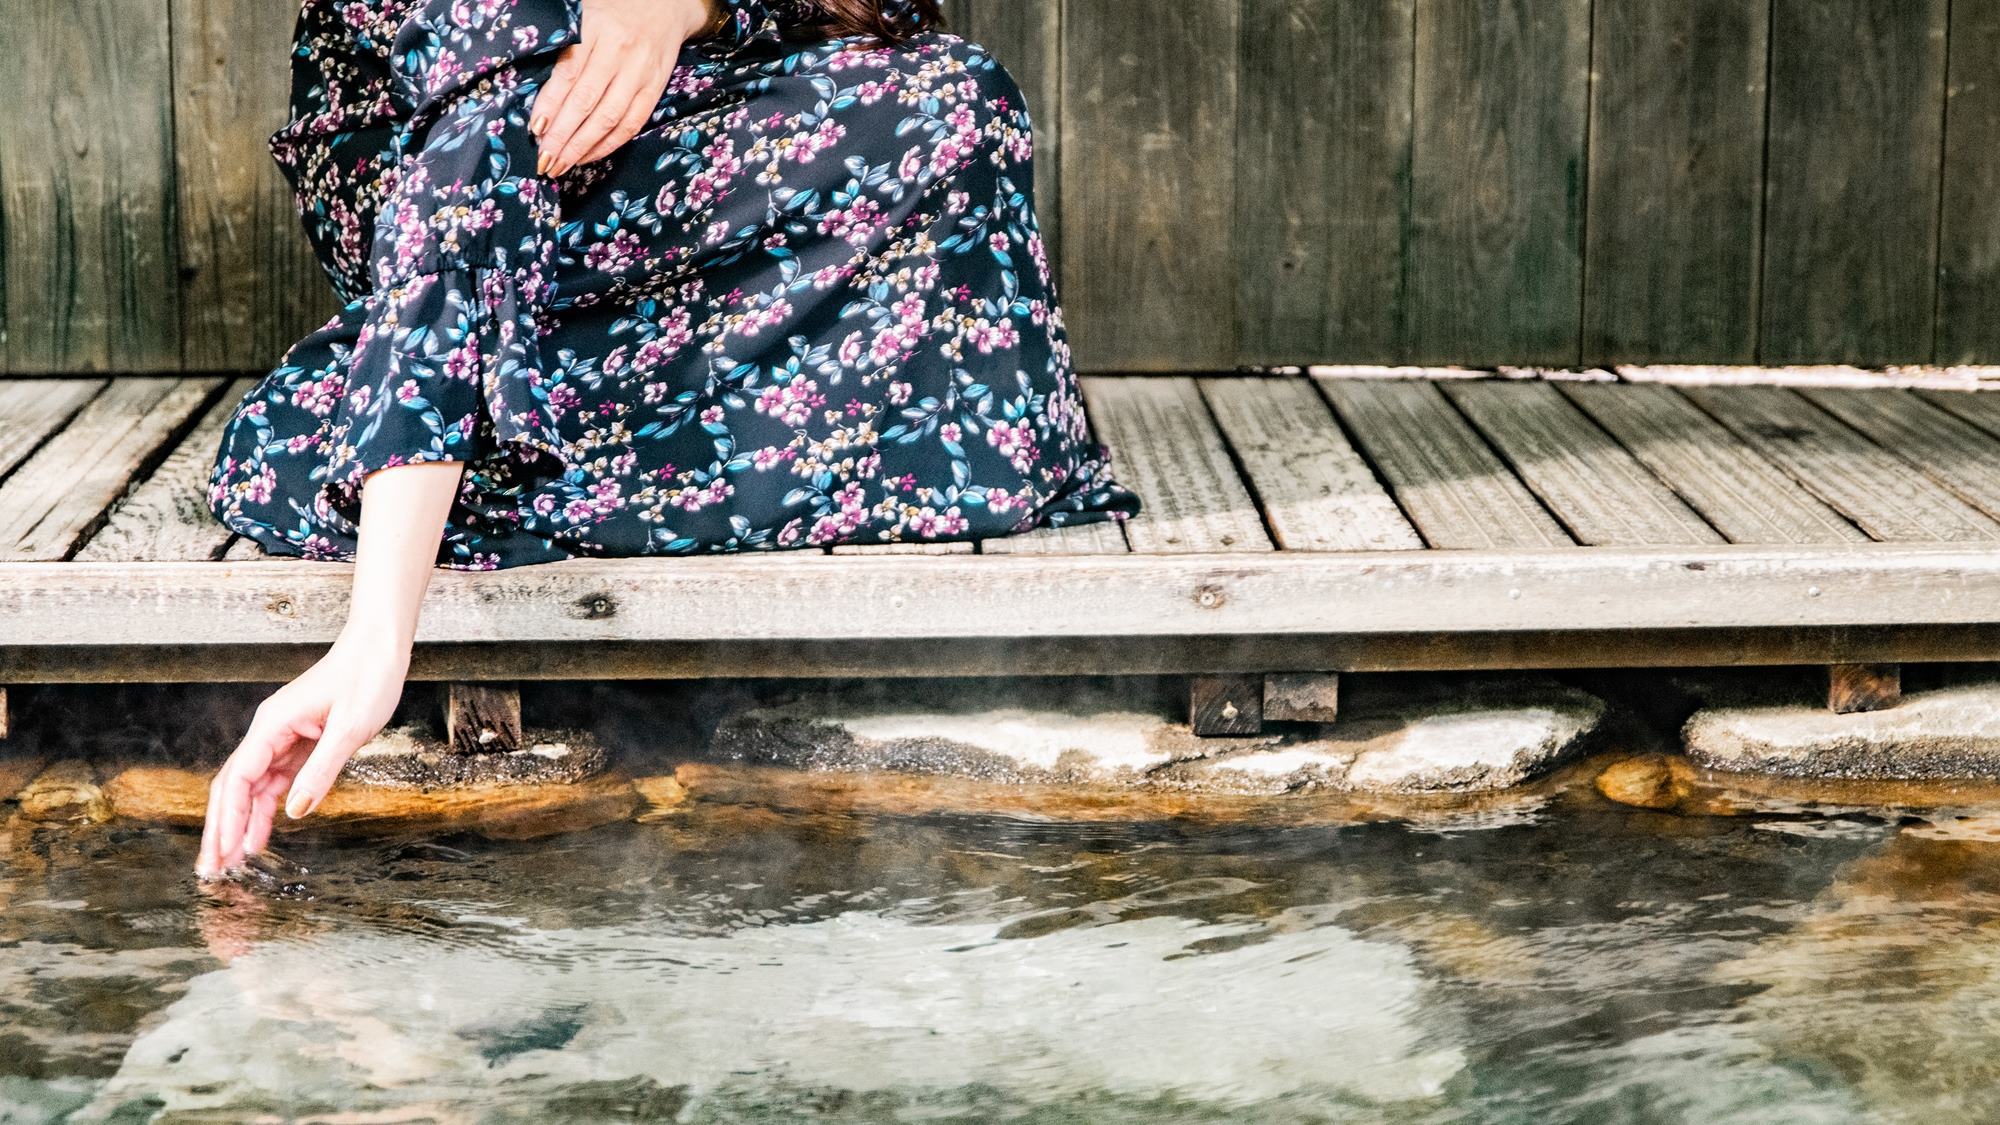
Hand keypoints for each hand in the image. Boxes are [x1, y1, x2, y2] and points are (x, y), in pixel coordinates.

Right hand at [195, 629, 410, 877]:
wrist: (379, 648)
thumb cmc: (368, 677)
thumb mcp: (350, 728)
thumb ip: (321, 770)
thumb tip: (295, 812)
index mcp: (273, 725)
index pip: (239, 779)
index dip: (228, 818)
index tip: (224, 850)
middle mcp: (269, 731)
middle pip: (234, 787)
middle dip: (220, 828)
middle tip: (211, 868)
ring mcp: (282, 737)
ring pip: (252, 788)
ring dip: (240, 823)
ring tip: (231, 861)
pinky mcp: (299, 742)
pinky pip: (274, 781)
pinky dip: (265, 808)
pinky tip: (259, 833)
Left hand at [533, 0, 714, 176]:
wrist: (665, 5)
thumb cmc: (613, 10)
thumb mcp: (584, 15)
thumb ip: (565, 47)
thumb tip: (541, 96)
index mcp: (595, 29)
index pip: (568, 75)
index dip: (550, 106)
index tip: (535, 129)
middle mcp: (619, 52)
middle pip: (587, 102)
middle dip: (562, 136)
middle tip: (544, 160)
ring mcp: (640, 73)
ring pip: (609, 118)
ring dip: (583, 147)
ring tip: (561, 164)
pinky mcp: (655, 89)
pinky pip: (631, 123)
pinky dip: (609, 144)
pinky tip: (588, 156)